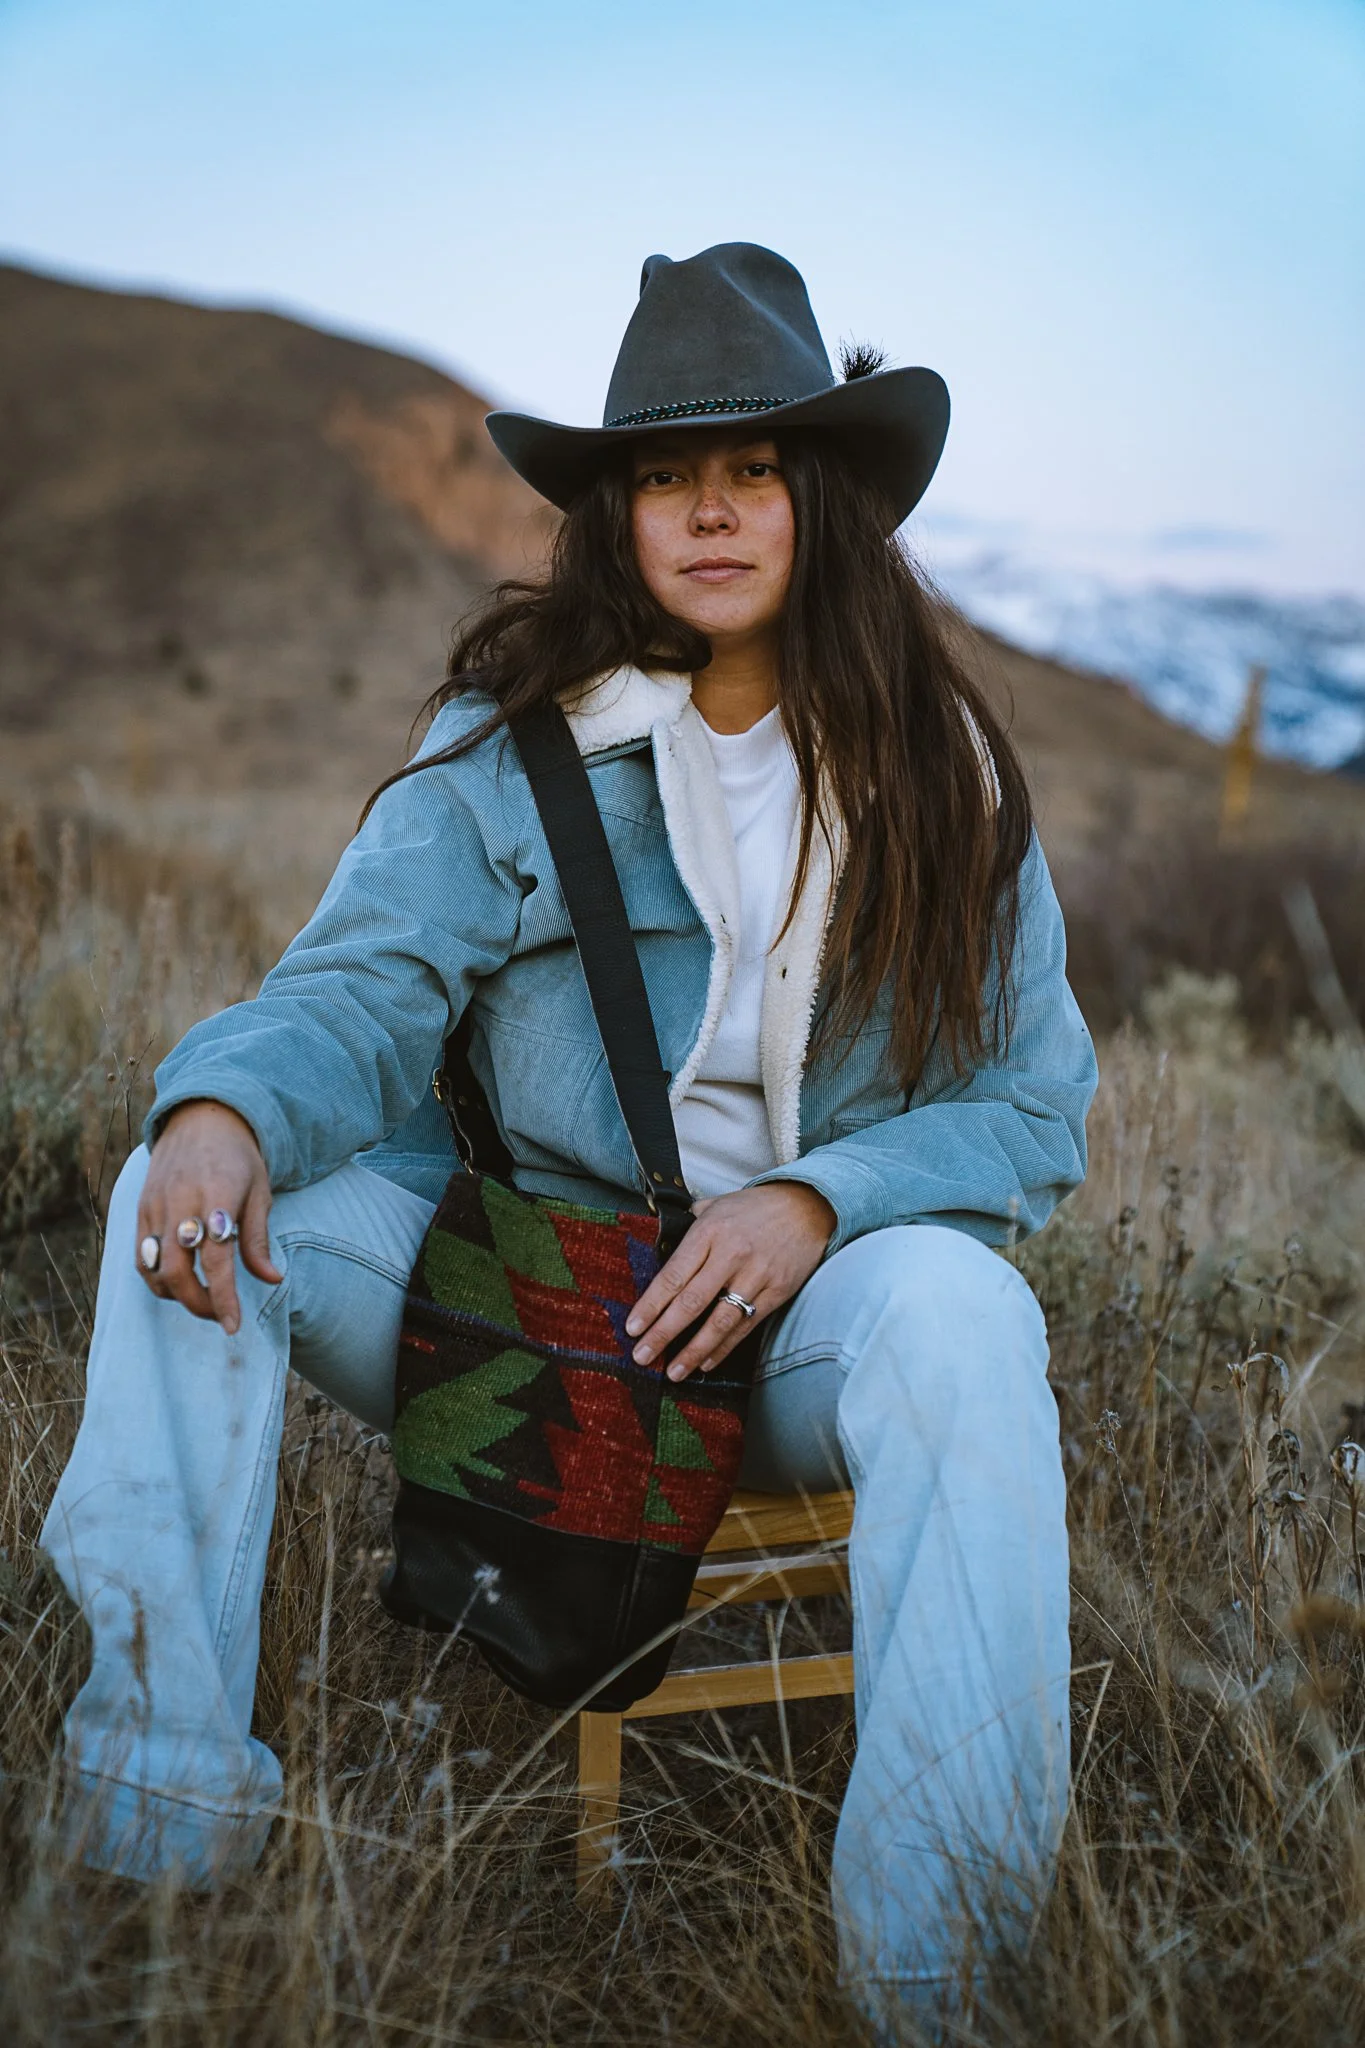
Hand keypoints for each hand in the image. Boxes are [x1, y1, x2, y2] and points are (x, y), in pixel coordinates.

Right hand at [135, 1100, 281, 1333]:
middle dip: (199, 1304)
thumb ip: (257, 1239)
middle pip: (178, 1272)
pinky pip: (141, 1255)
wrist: (202, 1118)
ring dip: (176, 1295)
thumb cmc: (238, 1158)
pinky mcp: (141, 1208)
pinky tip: (177, 1283)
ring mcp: (155, 1205)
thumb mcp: (259, 1192)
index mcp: (217, 1195)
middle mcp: (180, 1202)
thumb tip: (272, 1280)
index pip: (217, 1260)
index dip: (224, 1298)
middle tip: (221, 1316)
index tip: (234, 1326)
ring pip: (155, 1268)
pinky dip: (156, 1278)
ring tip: (203, 1300)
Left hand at [625, 1182, 835, 1381]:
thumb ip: (689, 1224)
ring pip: (719, 1321)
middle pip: (691, 1302)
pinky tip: (706, 1362)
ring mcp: (756, 1276)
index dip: (651, 1305)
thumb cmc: (755, 1207)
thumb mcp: (717, 1205)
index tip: (632, 1327)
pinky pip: (746, 1326)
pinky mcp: (776, 1292)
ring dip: (693, 1351)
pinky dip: (725, 1348)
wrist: (807, 1207)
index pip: (673, 1275)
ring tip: (673, 1372)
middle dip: (663, 1333)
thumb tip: (660, 1239)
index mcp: (709, 1232)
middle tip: (641, 1356)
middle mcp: (731, 1255)